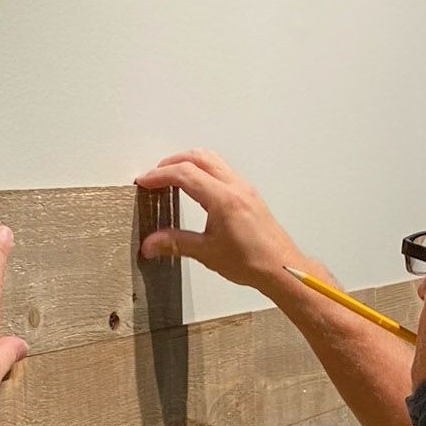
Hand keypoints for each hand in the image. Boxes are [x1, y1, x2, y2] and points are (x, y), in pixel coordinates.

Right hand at [136, 149, 302, 291]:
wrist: (281, 267)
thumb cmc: (251, 262)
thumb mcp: (207, 253)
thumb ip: (175, 244)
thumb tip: (149, 244)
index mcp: (223, 199)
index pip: (185, 174)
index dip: (159, 175)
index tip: (143, 182)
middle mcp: (235, 187)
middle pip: (198, 157)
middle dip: (172, 163)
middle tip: (154, 177)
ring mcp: (243, 187)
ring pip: (212, 160)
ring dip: (188, 162)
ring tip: (171, 178)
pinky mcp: (248, 193)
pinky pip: (222, 170)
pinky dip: (203, 170)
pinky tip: (195, 187)